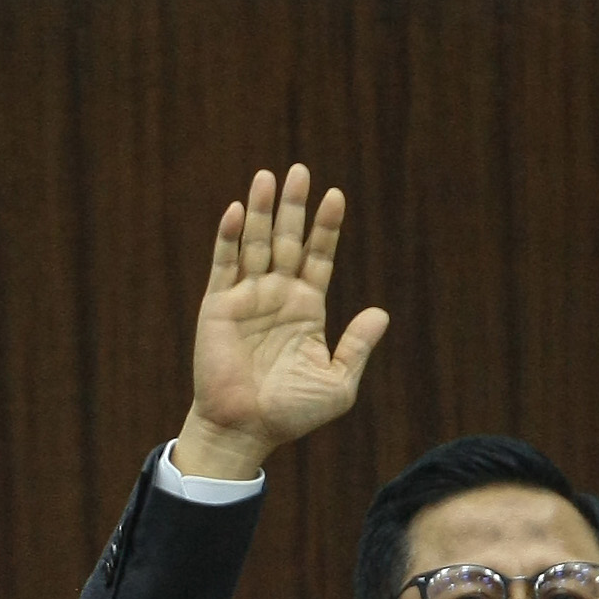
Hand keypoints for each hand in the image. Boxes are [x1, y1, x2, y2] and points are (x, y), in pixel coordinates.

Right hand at [175, 164, 389, 479]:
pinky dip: (230, 237)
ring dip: (262, 210)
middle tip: (300, 170)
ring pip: (256, 244)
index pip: (318, 256)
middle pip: (287, 240)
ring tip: (269, 176)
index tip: (336, 196)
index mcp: (306, 309)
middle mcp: (276, 296)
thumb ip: (357, 346)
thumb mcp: (337, 382)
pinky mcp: (218, 306)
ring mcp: (246, 298)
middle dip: (293, 206)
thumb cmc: (291, 412)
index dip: (326, 227)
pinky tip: (239, 210)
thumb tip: (381, 313)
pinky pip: (224, 264)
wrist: (246, 428)